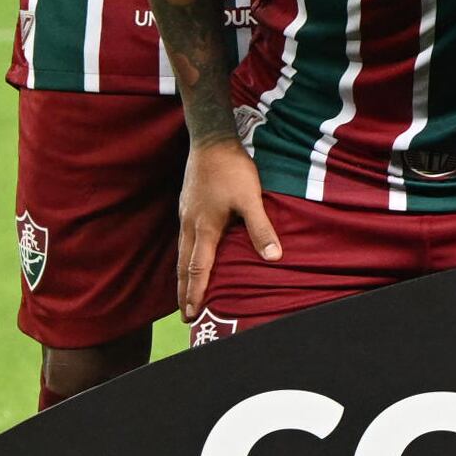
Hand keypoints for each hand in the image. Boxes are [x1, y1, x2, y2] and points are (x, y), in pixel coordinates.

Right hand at [178, 136, 277, 316]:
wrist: (210, 142)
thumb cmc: (232, 170)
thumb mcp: (250, 199)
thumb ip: (261, 229)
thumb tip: (274, 257)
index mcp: (204, 228)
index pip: (198, 269)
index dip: (196, 292)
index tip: (192, 313)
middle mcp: (190, 226)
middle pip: (184, 266)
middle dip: (184, 291)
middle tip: (184, 313)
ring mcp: (186, 216)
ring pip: (181, 252)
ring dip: (183, 275)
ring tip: (185, 292)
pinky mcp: (187, 206)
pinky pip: (184, 239)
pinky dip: (185, 256)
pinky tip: (191, 256)